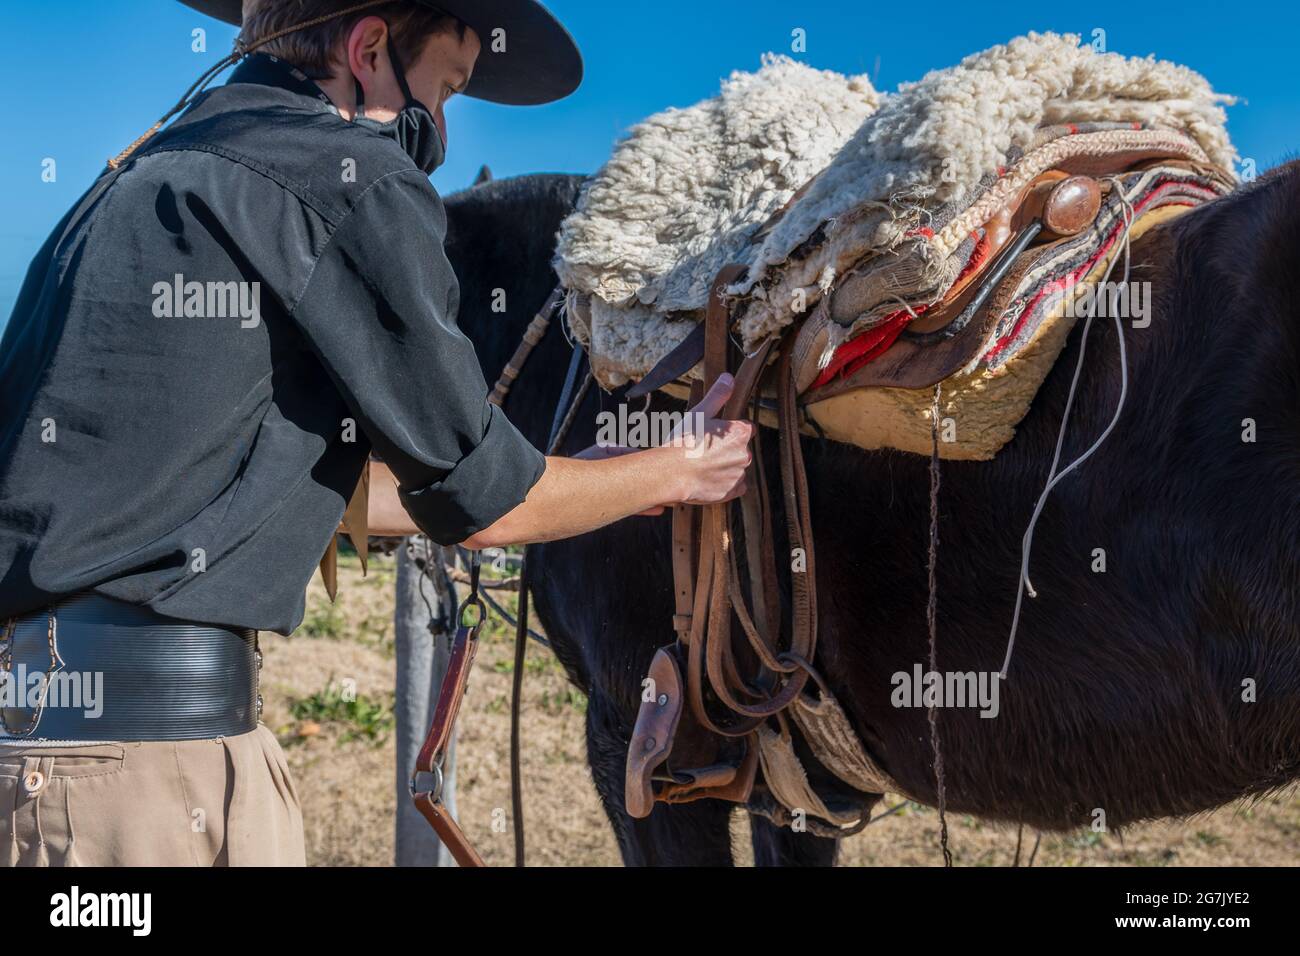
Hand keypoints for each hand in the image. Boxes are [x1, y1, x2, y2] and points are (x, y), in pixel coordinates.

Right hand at [669, 373, 753, 505]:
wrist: (670, 473)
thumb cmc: (682, 441)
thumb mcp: (699, 413)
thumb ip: (717, 395)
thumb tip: (728, 377)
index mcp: (741, 432)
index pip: (745, 429)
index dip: (728, 431)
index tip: (713, 436)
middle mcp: (745, 454)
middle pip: (740, 450)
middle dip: (726, 451)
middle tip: (703, 452)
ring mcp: (739, 475)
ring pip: (735, 468)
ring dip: (723, 467)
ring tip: (701, 467)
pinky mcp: (732, 492)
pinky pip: (734, 486)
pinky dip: (724, 484)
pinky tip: (707, 479)